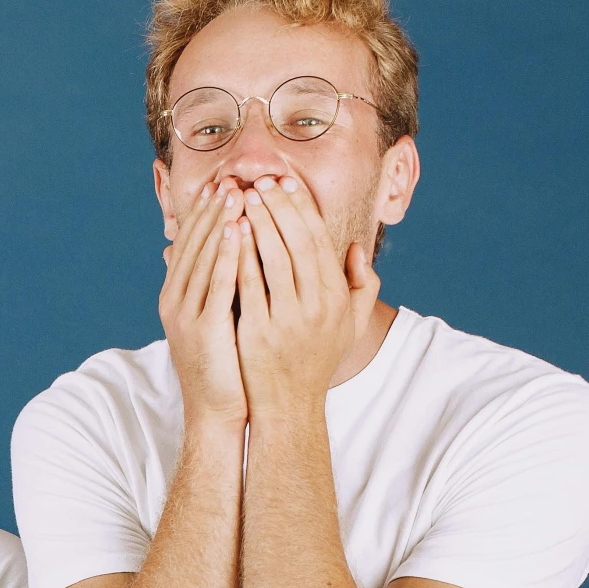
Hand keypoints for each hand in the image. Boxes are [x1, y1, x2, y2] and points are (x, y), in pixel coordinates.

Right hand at [160, 174, 248, 435]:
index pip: (190, 245)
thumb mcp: (215, 320)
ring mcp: (185, 315)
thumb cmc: (225, 366)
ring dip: (219, 222)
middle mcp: (174, 301)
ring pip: (203, 257)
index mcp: (176, 297)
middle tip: (230, 178)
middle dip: (212, 211)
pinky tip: (238, 230)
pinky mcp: (203, 329)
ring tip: (236, 193)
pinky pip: (216, 283)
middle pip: (194, 245)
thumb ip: (215, 287)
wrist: (216, 412)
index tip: (222, 185)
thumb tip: (224, 257)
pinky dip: (226, 254)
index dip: (205, 214)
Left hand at [232, 174, 378, 425]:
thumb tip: (355, 250)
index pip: (319, 240)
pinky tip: (228, 235)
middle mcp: (316, 306)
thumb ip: (360, 285)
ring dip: (257, 224)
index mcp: (336, 297)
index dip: (302, 208)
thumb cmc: (316, 361)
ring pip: (272, 259)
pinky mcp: (258, 334)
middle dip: (278, 207)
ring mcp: (287, 320)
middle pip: (296, 243)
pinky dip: (239, 257)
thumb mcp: (349, 325)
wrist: (288, 406)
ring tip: (242, 198)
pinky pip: (248, 286)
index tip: (286, 183)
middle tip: (260, 181)